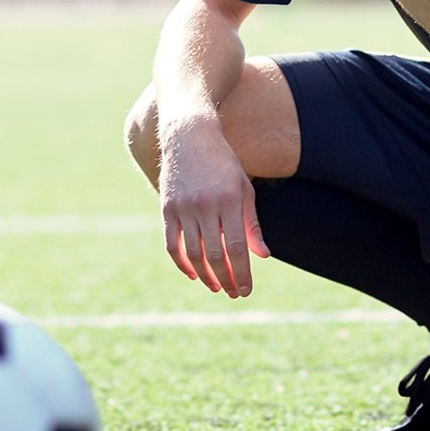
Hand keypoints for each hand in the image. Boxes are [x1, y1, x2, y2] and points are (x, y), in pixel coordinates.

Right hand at [157, 120, 269, 298]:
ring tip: (217, 287)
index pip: (237, 247)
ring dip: (206, 276)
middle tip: (234, 293)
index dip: (242, 273)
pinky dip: (182, 263)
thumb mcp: (244, 188)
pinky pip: (172, 244)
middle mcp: (205, 205)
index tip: (246, 290)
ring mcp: (183, 207)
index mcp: (229, 200)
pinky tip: (193, 274)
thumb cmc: (223, 163)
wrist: (189, 136)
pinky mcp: (166, 208)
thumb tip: (262, 256)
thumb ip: (251, 223)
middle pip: (215, 254)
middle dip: (226, 279)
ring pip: (193, 253)